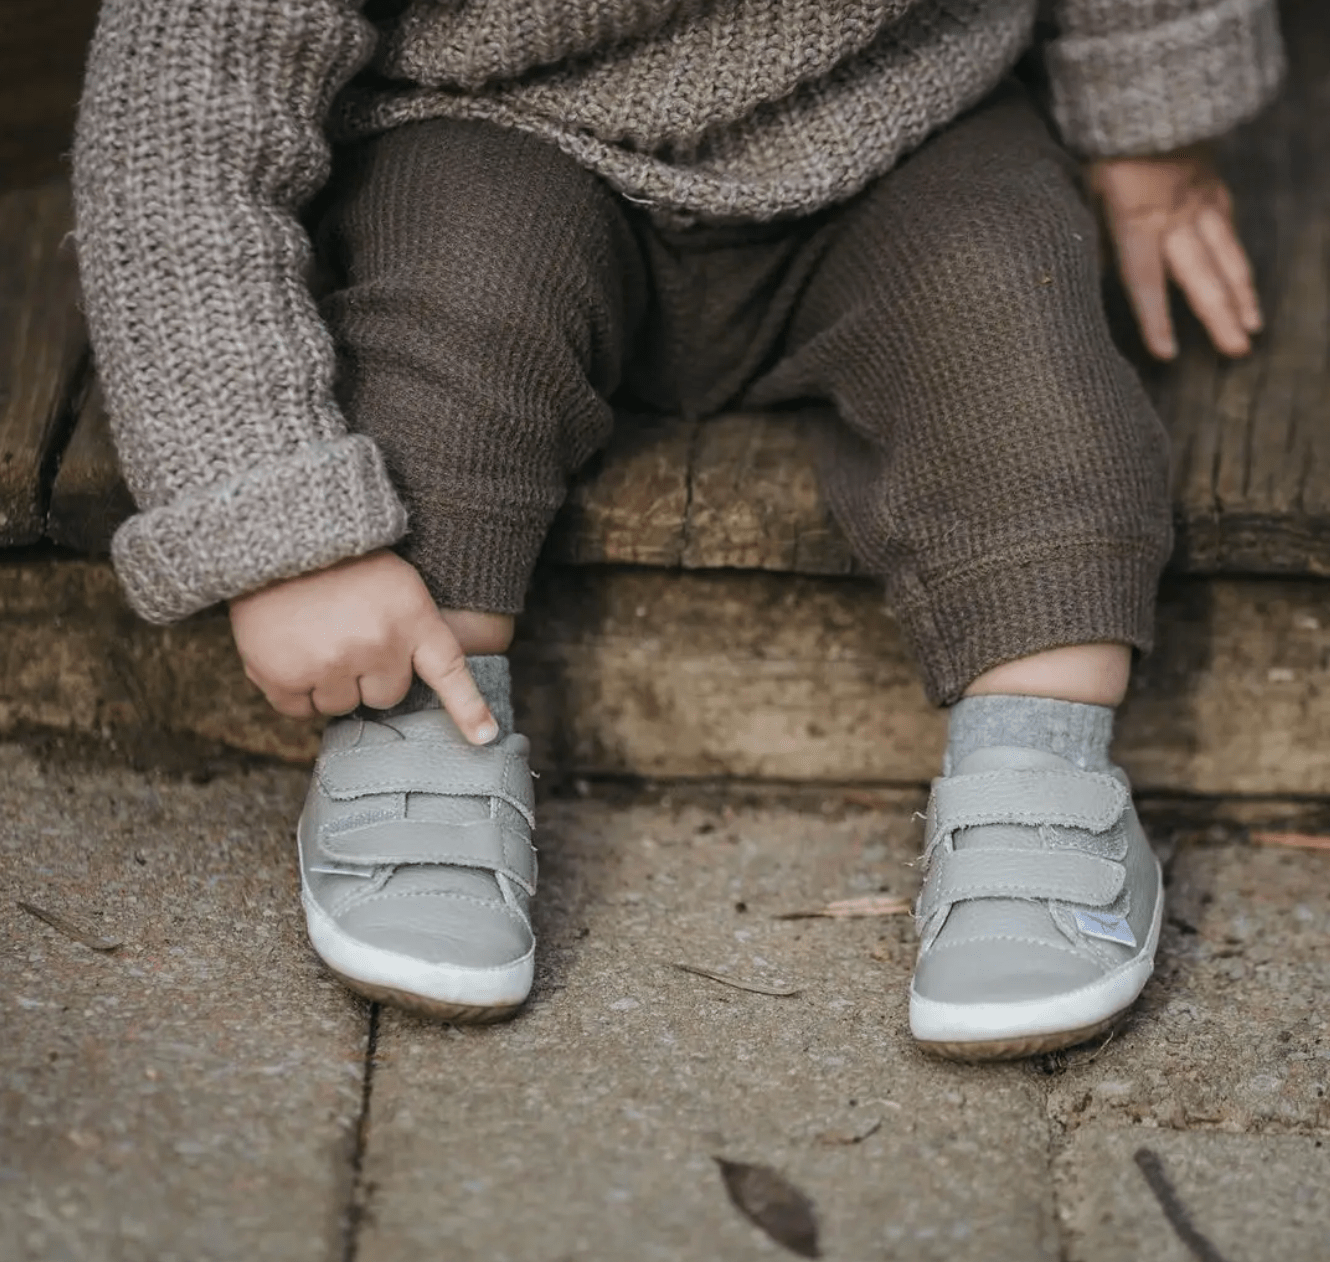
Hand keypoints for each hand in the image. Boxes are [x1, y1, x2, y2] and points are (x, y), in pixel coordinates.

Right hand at [228, 550, 497, 743]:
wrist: (281, 540)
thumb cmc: (345, 564)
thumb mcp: (399, 585)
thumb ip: (413, 632)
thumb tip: (408, 688)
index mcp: (411, 619)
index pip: (448, 671)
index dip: (468, 708)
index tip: (484, 736)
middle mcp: (376, 645)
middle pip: (385, 696)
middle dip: (368, 675)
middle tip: (349, 635)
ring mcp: (330, 663)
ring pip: (340, 705)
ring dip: (330, 683)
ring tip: (317, 637)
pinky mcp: (285, 675)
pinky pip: (299, 709)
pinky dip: (294, 689)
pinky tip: (291, 651)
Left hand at [1088, 148, 1261, 359]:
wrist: (1147, 85)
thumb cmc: (1103, 141)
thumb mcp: (1082, 188)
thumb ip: (1093, 231)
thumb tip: (1100, 271)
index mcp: (1137, 220)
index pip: (1145, 282)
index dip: (1156, 319)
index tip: (1167, 353)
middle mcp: (1176, 215)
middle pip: (1202, 275)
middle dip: (1221, 316)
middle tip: (1237, 351)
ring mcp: (1200, 198)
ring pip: (1226, 253)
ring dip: (1242, 293)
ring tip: (1253, 324)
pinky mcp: (1212, 181)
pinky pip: (1226, 222)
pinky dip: (1235, 252)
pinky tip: (1240, 274)